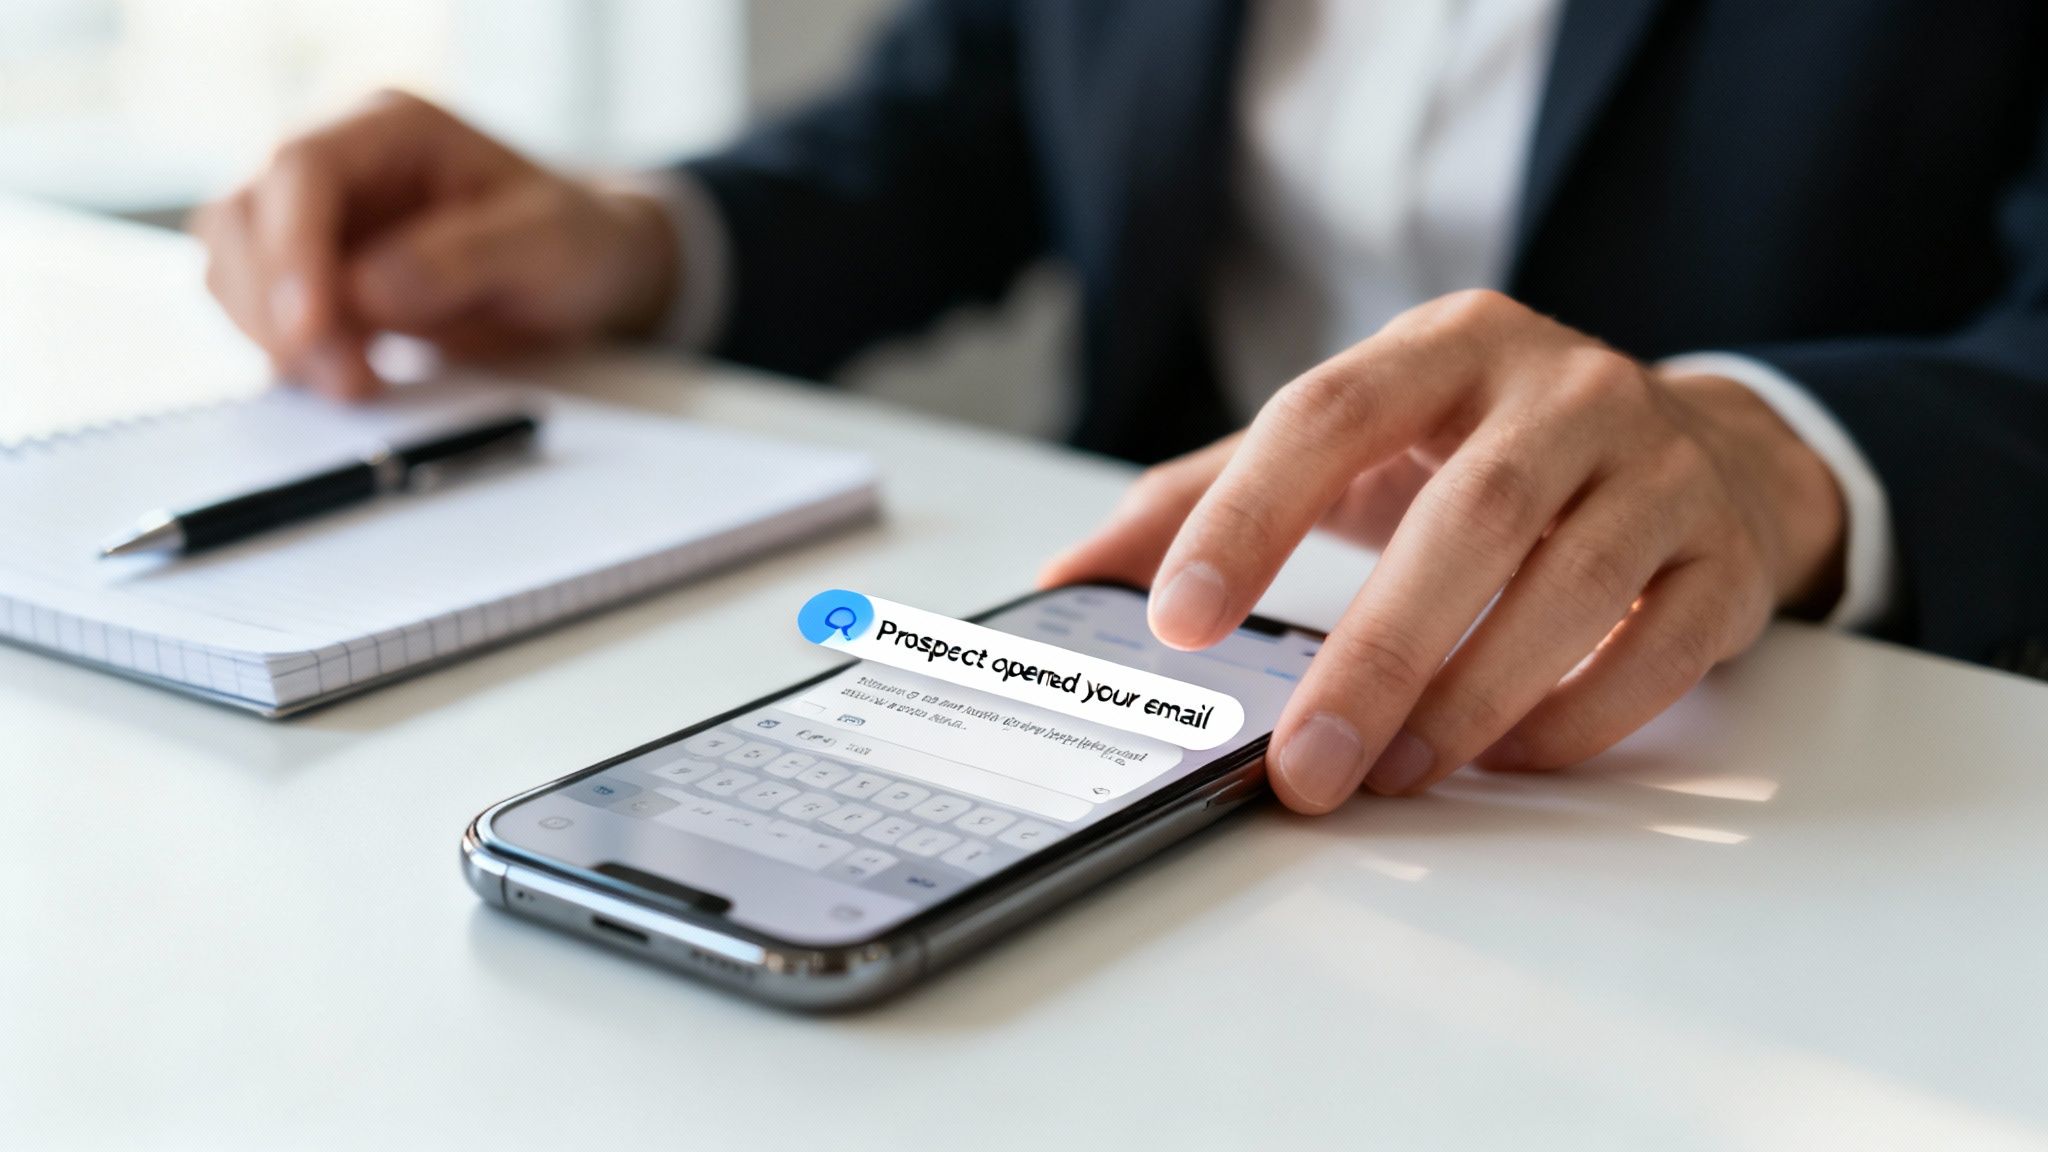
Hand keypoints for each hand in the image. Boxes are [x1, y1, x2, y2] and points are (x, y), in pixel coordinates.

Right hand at [189, 91, 677, 399]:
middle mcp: (340, 164)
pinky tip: (343, 377)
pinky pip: (259, 311)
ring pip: (234, 266)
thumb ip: (459, 260)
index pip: (302, 167)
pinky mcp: (316, 277)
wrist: (585, 271)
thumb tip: (365, 292)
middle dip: (277, 305)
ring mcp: (318, 220)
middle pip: (244, 216)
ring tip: (355, 383)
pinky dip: (286, 353)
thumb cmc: (572, 242)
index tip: (310, 326)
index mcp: (391, 128)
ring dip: (274, 336)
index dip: (290, 248)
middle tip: (344, 376)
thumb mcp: (543, 245)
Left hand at [1042, 290, 1845, 810]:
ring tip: (1390, 773)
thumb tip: (1066, 577)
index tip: (1178, 627)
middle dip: (1373, 655)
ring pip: (1570, 585)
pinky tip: (1502, 758)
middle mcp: (1563, 387)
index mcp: (1447, 345)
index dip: (1247, 519)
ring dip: (1471, 698)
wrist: (1705, 452)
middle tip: (1301, 763)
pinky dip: (1574, 718)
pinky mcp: (1725, 554)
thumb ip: (1208, 495)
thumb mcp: (1357, 443)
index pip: (1327, 414)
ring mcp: (1660, 465)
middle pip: (1463, 519)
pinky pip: (1655, 649)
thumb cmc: (1490, 453)